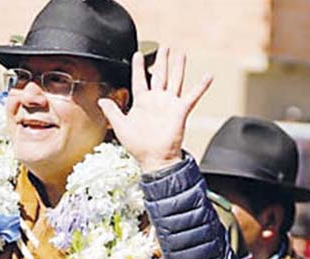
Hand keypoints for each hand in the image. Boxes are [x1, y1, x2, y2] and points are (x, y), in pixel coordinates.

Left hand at [98, 46, 212, 173]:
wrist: (155, 159)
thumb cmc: (139, 146)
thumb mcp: (120, 126)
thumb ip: (112, 111)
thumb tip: (102, 100)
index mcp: (142, 102)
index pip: (139, 79)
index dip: (138, 66)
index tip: (137, 54)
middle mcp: (157, 100)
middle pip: (159, 74)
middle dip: (162, 60)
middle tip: (165, 47)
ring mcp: (169, 104)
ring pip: (175, 80)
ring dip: (178, 66)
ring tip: (181, 53)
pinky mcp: (180, 110)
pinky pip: (192, 96)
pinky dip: (201, 86)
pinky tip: (208, 76)